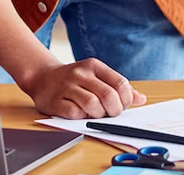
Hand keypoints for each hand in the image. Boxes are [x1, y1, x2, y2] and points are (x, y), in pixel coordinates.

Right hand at [19, 58, 147, 118]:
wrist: (42, 77)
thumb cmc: (74, 80)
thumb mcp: (97, 77)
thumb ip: (118, 87)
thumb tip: (141, 99)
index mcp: (94, 66)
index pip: (120, 83)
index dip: (126, 99)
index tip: (122, 106)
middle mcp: (81, 73)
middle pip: (108, 95)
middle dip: (114, 110)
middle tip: (111, 114)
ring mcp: (67, 86)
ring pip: (92, 105)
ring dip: (98, 115)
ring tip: (95, 114)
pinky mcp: (55, 101)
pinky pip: (74, 113)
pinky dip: (81, 117)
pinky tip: (80, 114)